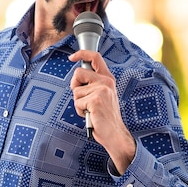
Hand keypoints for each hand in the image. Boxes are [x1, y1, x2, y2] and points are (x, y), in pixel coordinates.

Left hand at [69, 50, 135, 173]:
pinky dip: (80, 111)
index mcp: (108, 79)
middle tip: (83, 98)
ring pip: (76, 91)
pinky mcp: (95, 100)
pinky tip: (90, 115)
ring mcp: (101, 90)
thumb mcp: (102, 95)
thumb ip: (93, 84)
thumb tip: (77, 78)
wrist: (114, 133)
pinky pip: (77, 102)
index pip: (95, 57)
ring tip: (90, 110)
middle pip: (78, 73)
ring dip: (79, 103)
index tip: (72, 57)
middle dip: (75, 86)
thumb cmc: (105, 116)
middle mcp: (106, 82)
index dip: (82, 54)